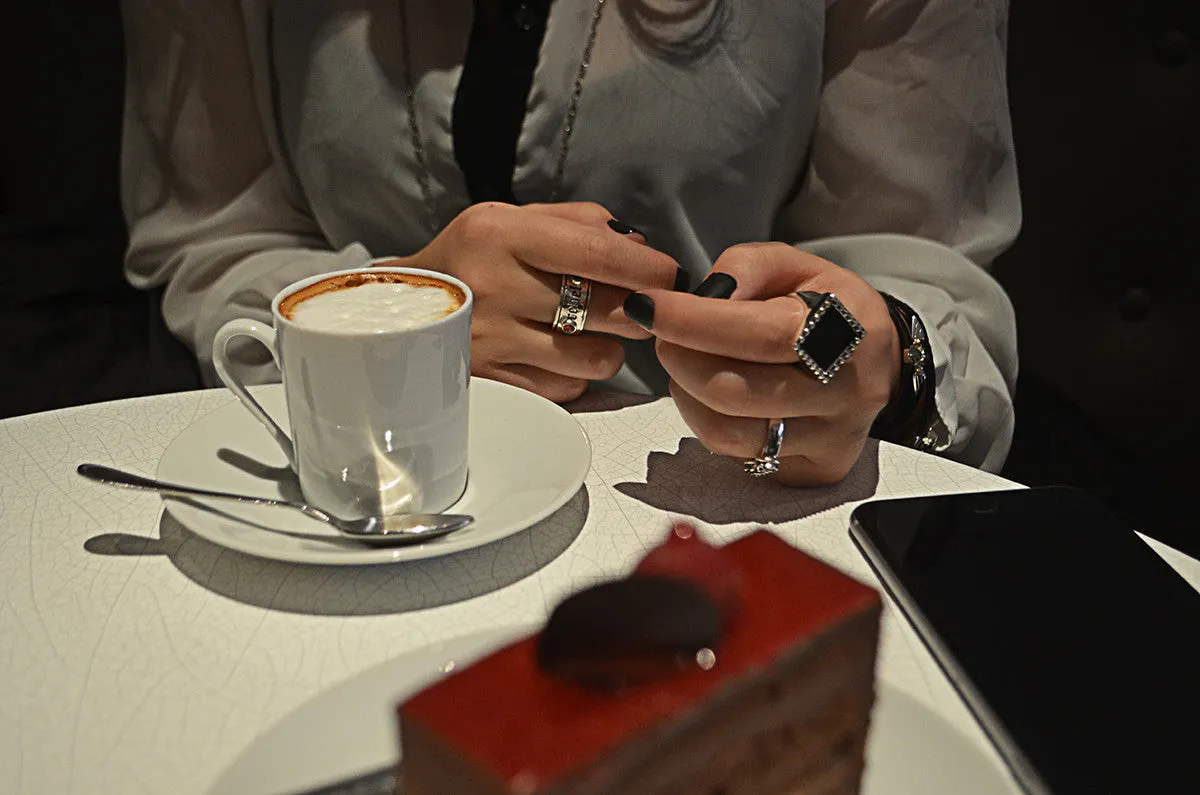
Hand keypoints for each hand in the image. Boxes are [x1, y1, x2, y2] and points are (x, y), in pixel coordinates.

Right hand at [400, 202, 680, 401]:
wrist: (394, 311)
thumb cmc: (469, 260)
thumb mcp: (511, 219)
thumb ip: (580, 223)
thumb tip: (642, 251)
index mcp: (500, 234)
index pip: (599, 252)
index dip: (649, 269)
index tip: (671, 276)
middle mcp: (492, 287)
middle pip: (609, 309)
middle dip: (637, 309)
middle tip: (634, 305)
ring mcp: (489, 343)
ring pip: (598, 357)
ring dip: (606, 346)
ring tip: (584, 331)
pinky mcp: (491, 386)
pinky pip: (570, 389)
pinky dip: (573, 375)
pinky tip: (551, 355)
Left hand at [625, 243, 900, 485]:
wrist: (878, 364)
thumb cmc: (829, 309)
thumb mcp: (796, 266)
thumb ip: (746, 267)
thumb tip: (702, 297)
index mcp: (848, 329)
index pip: (760, 334)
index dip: (694, 322)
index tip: (649, 308)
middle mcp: (846, 391)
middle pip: (736, 391)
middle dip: (680, 359)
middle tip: (664, 337)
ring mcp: (833, 438)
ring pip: (729, 433)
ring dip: (687, 394)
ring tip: (689, 364)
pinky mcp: (817, 470)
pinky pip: (740, 456)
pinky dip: (708, 423)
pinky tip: (711, 396)